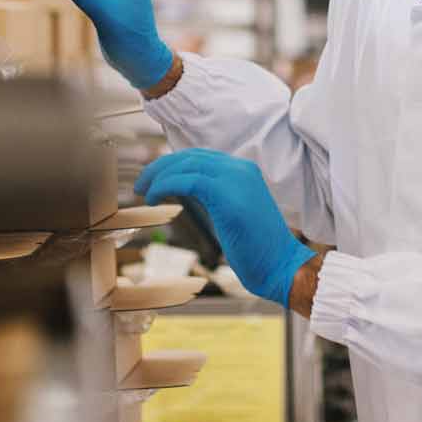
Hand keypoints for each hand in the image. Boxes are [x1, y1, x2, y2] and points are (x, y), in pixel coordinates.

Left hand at [138, 149, 316, 305]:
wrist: (280, 265)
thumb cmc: (258, 249)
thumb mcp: (232, 214)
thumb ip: (214, 199)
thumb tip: (187, 194)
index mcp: (244, 171)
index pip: (201, 157)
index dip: (173, 164)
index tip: (154, 179)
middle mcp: (240, 168)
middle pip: (190, 156)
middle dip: (160, 167)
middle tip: (141, 184)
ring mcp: (235, 178)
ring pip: (186, 164)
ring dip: (158, 175)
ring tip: (143, 192)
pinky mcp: (226, 194)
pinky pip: (187, 180)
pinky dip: (164, 186)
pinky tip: (153, 199)